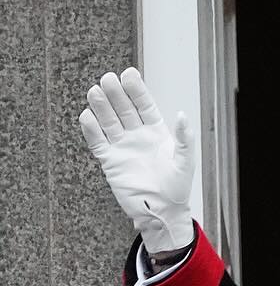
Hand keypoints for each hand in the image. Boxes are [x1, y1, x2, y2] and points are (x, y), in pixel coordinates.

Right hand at [79, 69, 195, 253]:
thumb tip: (181, 115)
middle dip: (116, 94)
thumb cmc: (177, 187)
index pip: (144, 106)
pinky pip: (98, 143)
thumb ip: (184, 137)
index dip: (137, 90)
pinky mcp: (111, 162)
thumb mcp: (185, 160)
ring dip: (102, 107)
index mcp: (156, 132)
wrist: (163, 211)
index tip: (129, 74)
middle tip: (108, 79)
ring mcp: (123, 147)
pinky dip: (92, 131)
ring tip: (95, 91)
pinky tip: (87, 116)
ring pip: (109, 122)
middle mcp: (137, 136)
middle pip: (124, 110)